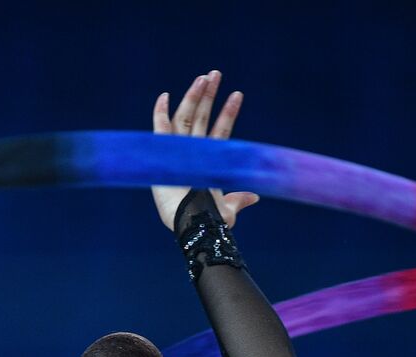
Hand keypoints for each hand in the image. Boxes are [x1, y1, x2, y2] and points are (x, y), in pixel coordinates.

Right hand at [150, 70, 260, 231]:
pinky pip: (160, 130)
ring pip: (186, 118)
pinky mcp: (163, 155)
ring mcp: (177, 152)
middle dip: (209, 96)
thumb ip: (238, 199)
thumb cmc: (208, 220)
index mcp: (208, 161)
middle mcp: (192, 153)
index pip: (220, 130)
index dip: (228, 113)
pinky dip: (160, 113)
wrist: (192, 224)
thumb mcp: (227, 209)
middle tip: (216, 74)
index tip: (237, 95)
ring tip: (204, 77)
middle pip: (201, 117)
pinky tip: (165, 96)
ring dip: (194, 97)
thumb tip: (254, 196)